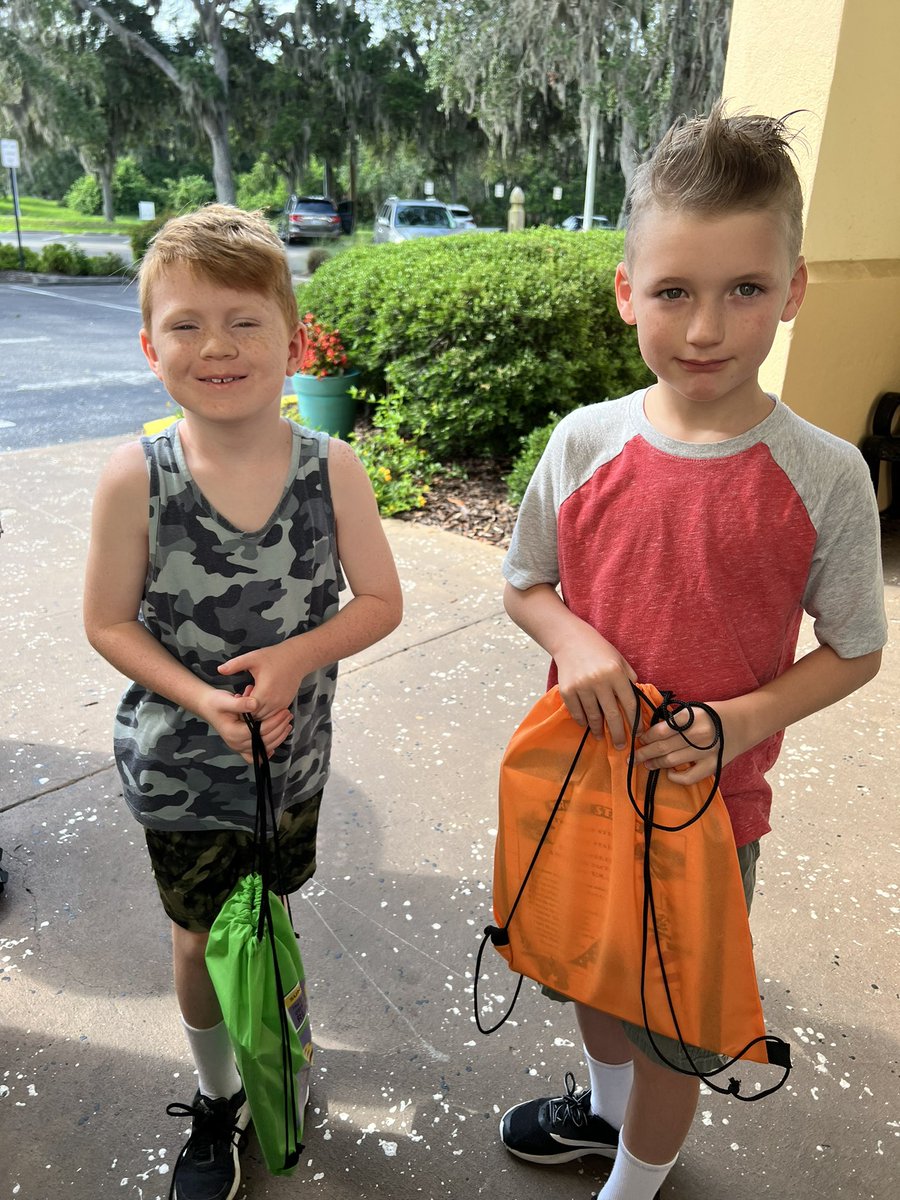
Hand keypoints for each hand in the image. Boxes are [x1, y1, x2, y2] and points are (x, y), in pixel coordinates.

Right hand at [201, 686, 293, 764]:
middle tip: (288, 715)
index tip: (284, 711)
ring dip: (278, 737)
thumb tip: (255, 704)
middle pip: (265, 740)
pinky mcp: (242, 746)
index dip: (275, 721)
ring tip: (287, 724)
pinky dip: (266, 751)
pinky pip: (256, 755)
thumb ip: (240, 703)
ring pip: (264, 748)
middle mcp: (236, 744)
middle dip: (280, 728)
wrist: (208, 707)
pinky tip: (275, 744)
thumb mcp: (225, 700)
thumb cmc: (216, 702)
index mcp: (234, 733)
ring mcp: (239, 747)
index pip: (260, 731)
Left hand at [217, 643, 305, 719]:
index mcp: (263, 693)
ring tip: (251, 700)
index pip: (247, 711)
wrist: (297, 658)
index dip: (239, 707)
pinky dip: (265, 712)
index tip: (236, 697)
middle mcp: (274, 702)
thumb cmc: (273, 657)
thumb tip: (219, 669)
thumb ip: (235, 665)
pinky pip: (273, 715)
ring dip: (257, 713)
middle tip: (242, 700)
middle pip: (255, 717)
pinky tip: (260, 701)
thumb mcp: (252, 658)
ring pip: (265, 718)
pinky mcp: (286, 704)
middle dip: (247, 712)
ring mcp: (281, 705)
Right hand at [554, 631, 638, 748]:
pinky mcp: (567, 690)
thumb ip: (629, 679)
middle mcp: (599, 681)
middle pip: (612, 715)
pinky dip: (582, 721)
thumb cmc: (598, 650)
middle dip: (618, 734)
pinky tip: (587, 725)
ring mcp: (582, 686)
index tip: (638, 733)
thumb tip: (636, 701)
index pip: (629, 704)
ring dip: (598, 730)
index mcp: (616, 673)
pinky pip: (576, 712)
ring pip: (593, 716)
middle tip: (621, 746)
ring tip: (602, 737)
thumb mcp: (620, 660)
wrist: (570, 639)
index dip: (635, 721)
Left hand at [634, 696, 750, 785]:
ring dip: (655, 764)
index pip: (661, 730)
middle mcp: (698, 735)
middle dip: (644, 753)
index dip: (646, 737)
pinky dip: (675, 777)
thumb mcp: (694, 709)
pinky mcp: (713, 766)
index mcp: (692, 717)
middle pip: (663, 747)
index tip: (639, 739)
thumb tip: (652, 730)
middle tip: (633, 757)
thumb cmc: (715, 714)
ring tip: (646, 764)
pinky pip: (689, 777)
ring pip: (671, 762)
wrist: (744, 723)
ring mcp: (706, 752)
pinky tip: (669, 773)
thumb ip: (676, 719)